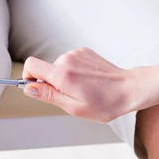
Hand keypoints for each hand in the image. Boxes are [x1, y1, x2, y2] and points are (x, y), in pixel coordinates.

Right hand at [22, 49, 158, 122]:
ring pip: (59, 66)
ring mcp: (77, 53)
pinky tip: (89, 81)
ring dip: (65, 78)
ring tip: (84, 89)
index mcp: (62, 74)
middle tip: (72, 96)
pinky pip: (70, 62)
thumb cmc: (105, 103)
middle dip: (52, 83)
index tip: (37, 88)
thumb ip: (48, 95)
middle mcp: (67, 59)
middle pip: (46, 69)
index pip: (31, 65)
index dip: (29, 77)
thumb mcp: (73, 107)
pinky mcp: (85, 51)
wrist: (129, 88)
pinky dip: (74, 71)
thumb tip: (28, 88)